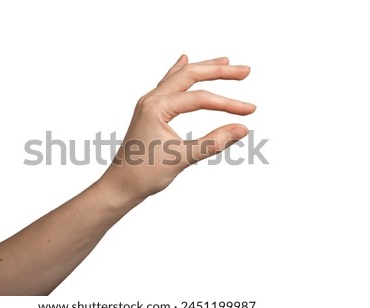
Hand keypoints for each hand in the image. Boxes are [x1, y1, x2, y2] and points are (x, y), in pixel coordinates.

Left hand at [100, 55, 255, 201]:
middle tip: (244, 71)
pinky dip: (181, 73)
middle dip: (218, 71)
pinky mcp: (150, 111)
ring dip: (203, 69)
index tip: (250, 111)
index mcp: (156, 107)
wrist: (120, 185)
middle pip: (190, 75)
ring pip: (179, 77)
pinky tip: (184, 60)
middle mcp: (151, 99)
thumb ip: (214, 142)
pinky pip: (168, 84)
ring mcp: (149, 104)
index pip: (200, 99)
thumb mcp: (182, 158)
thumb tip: (242, 129)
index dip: (228, 104)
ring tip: (225, 62)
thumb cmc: (144, 174)